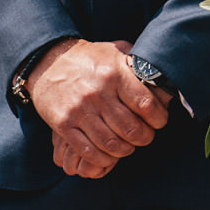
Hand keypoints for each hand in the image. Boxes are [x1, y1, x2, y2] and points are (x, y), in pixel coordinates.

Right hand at [26, 38, 169, 177]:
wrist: (48, 61)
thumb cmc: (89, 58)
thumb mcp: (115, 51)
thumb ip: (137, 62)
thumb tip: (161, 75)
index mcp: (114, 74)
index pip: (145, 104)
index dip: (158, 118)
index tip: (160, 121)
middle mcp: (98, 93)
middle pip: (130, 128)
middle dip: (144, 138)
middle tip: (146, 137)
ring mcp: (79, 110)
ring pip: (110, 143)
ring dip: (124, 151)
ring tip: (129, 146)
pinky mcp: (63, 124)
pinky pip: (86, 150)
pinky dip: (102, 159)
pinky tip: (109, 155)